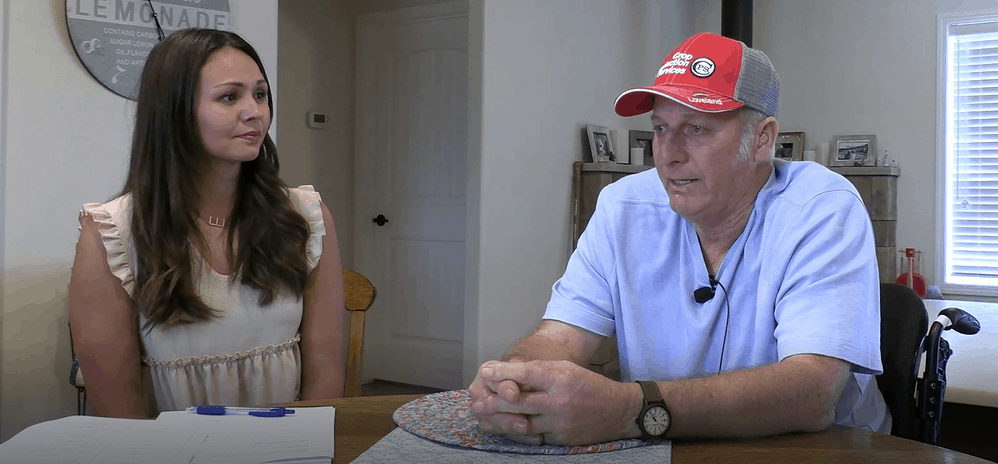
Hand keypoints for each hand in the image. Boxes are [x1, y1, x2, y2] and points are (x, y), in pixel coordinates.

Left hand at [471, 360, 642, 445]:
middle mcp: (559, 400)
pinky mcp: (562, 439)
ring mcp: (560, 422)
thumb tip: (508, 373)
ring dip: (501, 422)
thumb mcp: (566, 368)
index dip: (502, 372)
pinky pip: (534, 437)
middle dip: (494, 402)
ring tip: (484, 419)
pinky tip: (505, 430)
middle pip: (518, 402)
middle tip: (476, 402)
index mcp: (560, 378)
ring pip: (522, 424)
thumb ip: (540, 370)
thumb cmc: (589, 385)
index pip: (526, 373)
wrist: (618, 410)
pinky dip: (518, 434)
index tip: (485, 371)